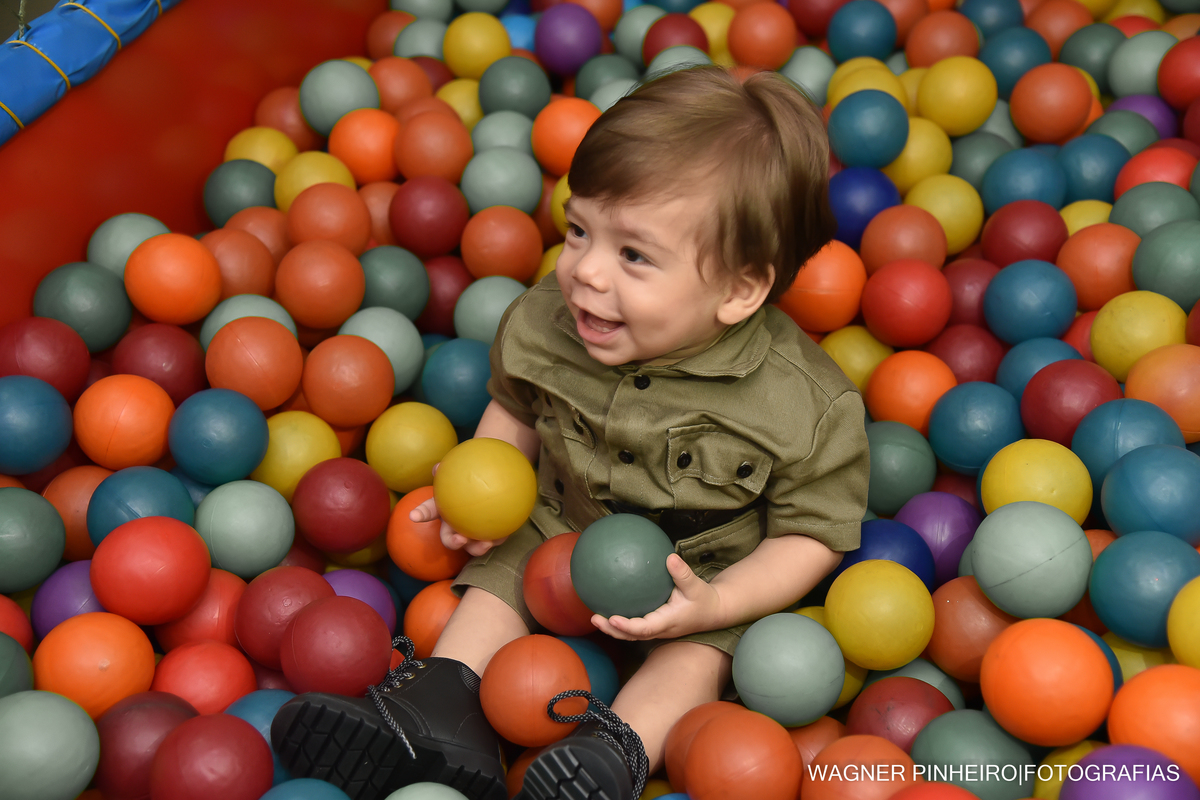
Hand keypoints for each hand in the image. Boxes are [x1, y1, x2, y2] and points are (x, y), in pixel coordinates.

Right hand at [408, 464, 507, 557]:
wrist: (495, 481)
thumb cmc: (473, 477)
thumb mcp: (463, 471)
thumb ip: (451, 469)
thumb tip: (438, 467)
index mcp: (445, 510)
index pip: (429, 511)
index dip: (420, 514)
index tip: (413, 516)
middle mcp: (456, 525)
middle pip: (449, 538)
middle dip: (452, 542)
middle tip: (459, 539)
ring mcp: (473, 532)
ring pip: (473, 546)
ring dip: (477, 548)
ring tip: (485, 543)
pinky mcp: (491, 535)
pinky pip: (495, 540)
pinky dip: (499, 539)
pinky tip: (504, 534)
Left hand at [590, 554, 723, 641]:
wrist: (712, 612)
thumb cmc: (703, 599)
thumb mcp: (696, 585)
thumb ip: (682, 573)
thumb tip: (669, 557)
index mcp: (667, 622)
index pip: (644, 629)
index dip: (627, 626)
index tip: (612, 618)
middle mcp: (659, 630)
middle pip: (631, 636)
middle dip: (612, 630)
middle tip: (594, 618)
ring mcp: (656, 629)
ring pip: (631, 634)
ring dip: (612, 628)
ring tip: (594, 617)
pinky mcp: (654, 624)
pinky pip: (635, 626)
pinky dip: (620, 621)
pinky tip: (609, 606)